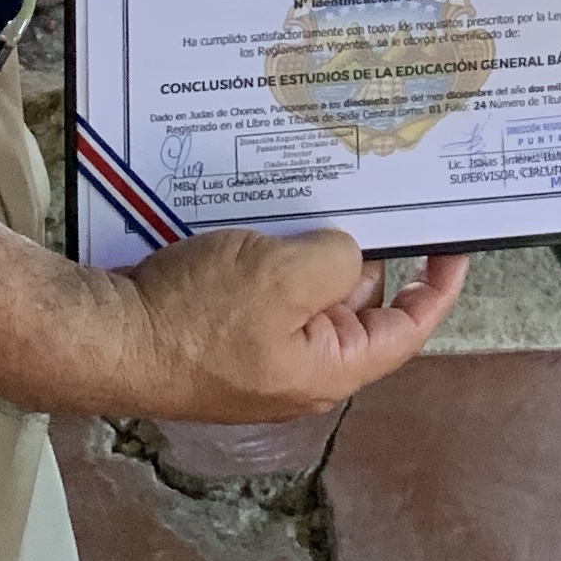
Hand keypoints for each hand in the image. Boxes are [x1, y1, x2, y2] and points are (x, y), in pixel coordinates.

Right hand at [121, 225, 466, 419]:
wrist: (105, 337)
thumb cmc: (194, 318)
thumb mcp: (284, 275)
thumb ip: (337, 260)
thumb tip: (348, 254)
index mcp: (330, 369)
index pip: (408, 329)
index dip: (439, 286)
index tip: (455, 244)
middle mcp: (302, 369)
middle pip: (357, 300)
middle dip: (361, 249)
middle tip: (366, 191)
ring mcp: (262, 351)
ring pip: (308, 287)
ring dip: (309, 245)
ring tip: (305, 197)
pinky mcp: (226, 332)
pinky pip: (268, 288)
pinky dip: (273, 254)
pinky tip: (262, 218)